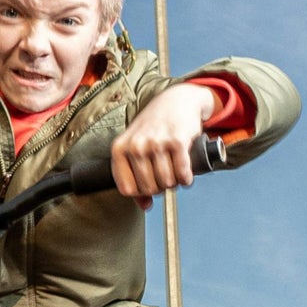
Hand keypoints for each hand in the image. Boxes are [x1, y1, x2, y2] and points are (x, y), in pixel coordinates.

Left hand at [110, 84, 218, 208]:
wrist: (176, 100)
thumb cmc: (154, 128)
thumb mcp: (136, 148)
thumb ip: (135, 178)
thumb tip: (144, 206)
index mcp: (120, 148)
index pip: (127, 189)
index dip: (140, 192)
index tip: (149, 184)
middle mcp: (136, 145)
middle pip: (149, 188)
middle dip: (160, 187)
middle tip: (165, 176)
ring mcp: (156, 142)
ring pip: (166, 183)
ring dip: (174, 182)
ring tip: (175, 171)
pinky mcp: (177, 141)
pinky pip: (182, 174)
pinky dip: (186, 178)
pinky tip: (186, 173)